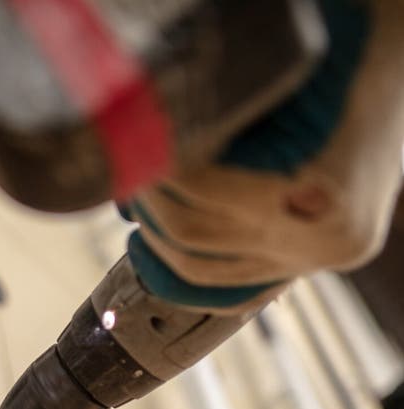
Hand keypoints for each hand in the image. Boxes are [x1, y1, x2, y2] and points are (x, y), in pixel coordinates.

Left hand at [122, 0, 403, 309]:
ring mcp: (317, 260)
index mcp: (328, 194)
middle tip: (118, 163)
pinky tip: (153, 240)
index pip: (200, 189)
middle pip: (193, 235)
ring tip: (131, 195)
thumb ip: (226, 102)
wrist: (401, 60)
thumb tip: (146, 115)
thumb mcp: (289, 57)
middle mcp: (326, 242)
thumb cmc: (353, 38)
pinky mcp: (305, 264)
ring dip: (153, 233)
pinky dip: (182, 267)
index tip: (127, 137)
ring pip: (201, 270)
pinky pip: (228, 286)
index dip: (154, 162)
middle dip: (144, 198)